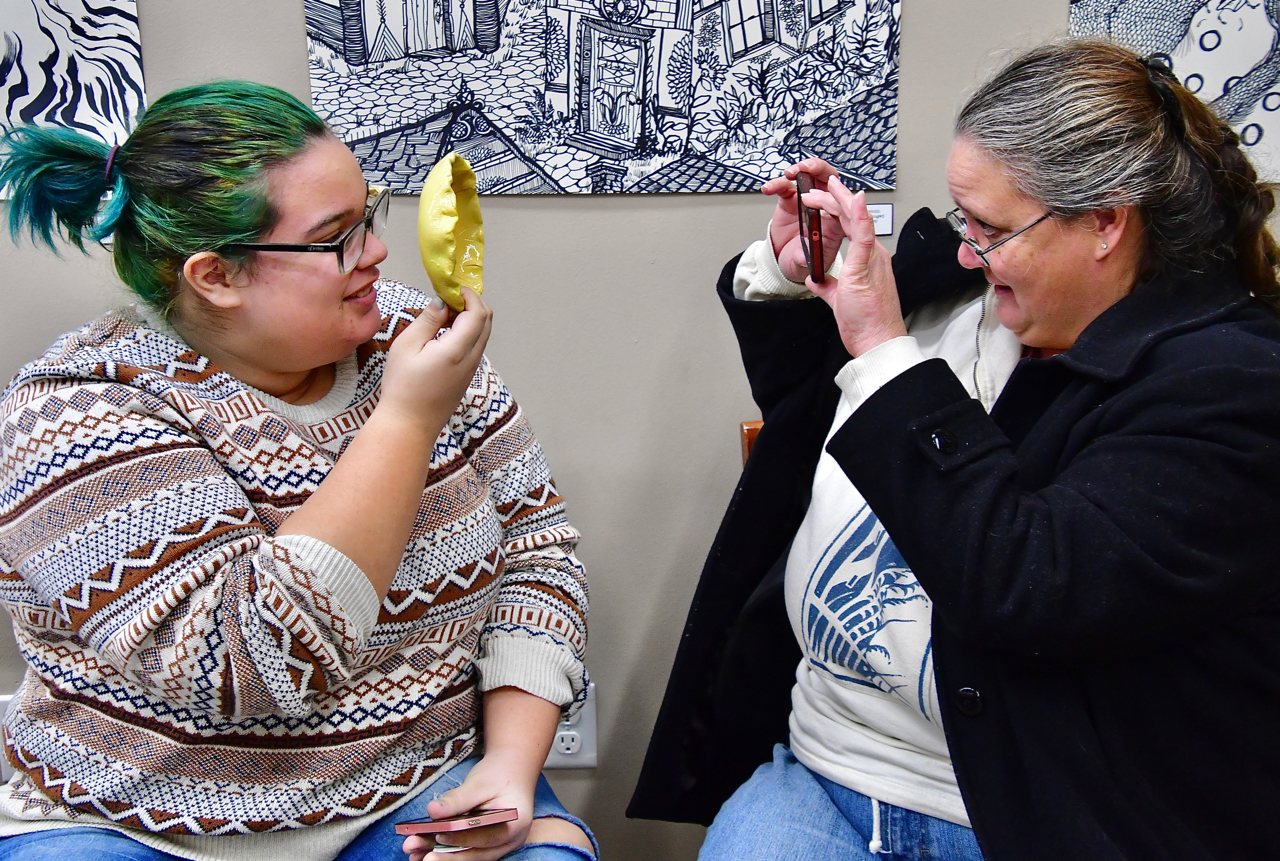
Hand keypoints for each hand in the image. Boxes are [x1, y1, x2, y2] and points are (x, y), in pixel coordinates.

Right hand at [378, 286, 492, 435]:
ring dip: (471, 318)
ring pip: (483, 334)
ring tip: (445, 313)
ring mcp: (472, 369)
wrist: (409, 425)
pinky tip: (445, 333)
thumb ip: (427, 321)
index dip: (470, 295)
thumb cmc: (403, 387)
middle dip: (474, 303)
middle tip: (451, 296)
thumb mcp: (406, 347)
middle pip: (487, 322)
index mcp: (458, 349)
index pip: (478, 313)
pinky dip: (468, 332)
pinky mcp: (467, 377)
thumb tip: (442, 303)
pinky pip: (475, 347)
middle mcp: (471, 359)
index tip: (454, 288)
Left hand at [402, 751, 535, 860]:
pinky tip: (423, 851)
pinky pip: (465, 851)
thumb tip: (432, 811)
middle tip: (422, 856)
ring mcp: (499, 846)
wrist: (511, 770)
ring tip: (415, 854)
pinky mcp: (485, 845)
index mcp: (515, 824)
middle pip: (476, 854)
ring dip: (441, 855)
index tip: (438, 835)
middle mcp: (510, 841)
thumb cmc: (499, 774)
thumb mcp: (479, 782)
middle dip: (446, 855)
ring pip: (468, 856)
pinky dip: (445, 850)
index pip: (486, 837)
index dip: (462, 838)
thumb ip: (457, 798)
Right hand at [762, 158, 847, 283]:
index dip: (838, 193)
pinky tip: (770, 188)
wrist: (785, 264)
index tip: (831, 187)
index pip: (842, 204)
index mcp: (836, 224)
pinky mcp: (791, 201)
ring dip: (802, 170)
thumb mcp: (805, 266)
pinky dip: (778, 184)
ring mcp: (807, 203)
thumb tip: (804, 256)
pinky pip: (786, 187)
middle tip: (808, 168)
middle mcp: (824, 209)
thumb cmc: (802, 264)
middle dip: (820, 170)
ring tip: (791, 172)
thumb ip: (805, 260)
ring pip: (810, 177)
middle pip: (829, 181)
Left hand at [798, 176, 906, 356]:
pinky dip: (860, 214)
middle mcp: (873, 254)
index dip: (834, 209)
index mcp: (867, 260)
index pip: (849, 226)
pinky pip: (864, 235)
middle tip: (813, 188)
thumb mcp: (838, 299)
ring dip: (838, 200)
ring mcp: (872, 258)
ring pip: (857, 218)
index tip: (819, 199)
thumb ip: (826, 285)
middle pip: (851, 217)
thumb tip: (815, 278)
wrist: (877, 341)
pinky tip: (855, 199)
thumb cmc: (866, 323)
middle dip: (831, 198)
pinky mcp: (867, 267)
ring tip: (824, 185)